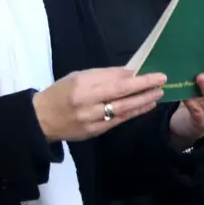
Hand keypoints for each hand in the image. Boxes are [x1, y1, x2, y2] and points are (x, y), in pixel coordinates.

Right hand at [33, 67, 166, 141]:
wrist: (41, 119)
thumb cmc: (60, 92)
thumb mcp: (79, 76)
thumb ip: (105, 75)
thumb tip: (130, 72)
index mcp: (83, 86)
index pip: (117, 83)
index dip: (139, 80)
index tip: (156, 75)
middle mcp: (88, 104)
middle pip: (123, 97)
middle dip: (146, 90)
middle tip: (163, 84)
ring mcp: (92, 120)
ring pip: (123, 111)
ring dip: (143, 103)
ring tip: (158, 95)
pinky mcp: (95, 132)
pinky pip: (118, 121)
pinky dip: (133, 113)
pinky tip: (145, 107)